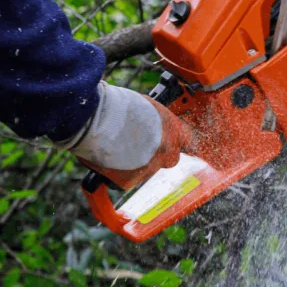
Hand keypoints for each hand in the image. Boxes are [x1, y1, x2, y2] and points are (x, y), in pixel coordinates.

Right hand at [57, 83, 195, 189]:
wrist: (97, 119)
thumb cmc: (118, 106)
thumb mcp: (146, 105)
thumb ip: (155, 120)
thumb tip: (152, 125)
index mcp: (173, 129)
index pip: (189, 141)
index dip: (181, 142)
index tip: (177, 144)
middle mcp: (166, 151)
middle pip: (170, 159)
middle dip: (159, 154)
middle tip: (141, 145)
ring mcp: (149, 168)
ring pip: (147, 170)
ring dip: (137, 163)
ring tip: (117, 147)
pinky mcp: (130, 181)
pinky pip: (127, 180)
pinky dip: (118, 173)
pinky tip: (108, 161)